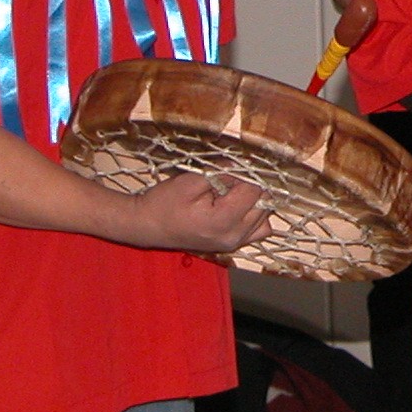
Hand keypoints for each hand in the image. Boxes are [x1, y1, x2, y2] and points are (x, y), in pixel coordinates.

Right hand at [131, 172, 271, 252]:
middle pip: (264, 203)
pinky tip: (237, 206)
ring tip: (230, 193)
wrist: (147, 225)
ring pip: (265, 216)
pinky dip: (254, 215)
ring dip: (254, 200)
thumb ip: (223, 174)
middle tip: (229, 180)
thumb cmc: (164, 203)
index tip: (232, 168)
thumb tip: (246, 166)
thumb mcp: (192, 181)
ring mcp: (234, 243)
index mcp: (223, 221)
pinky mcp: (233, 244)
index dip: (246, 175)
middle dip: (251, 186)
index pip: (255, 191)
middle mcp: (234, 236)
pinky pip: (258, 229)